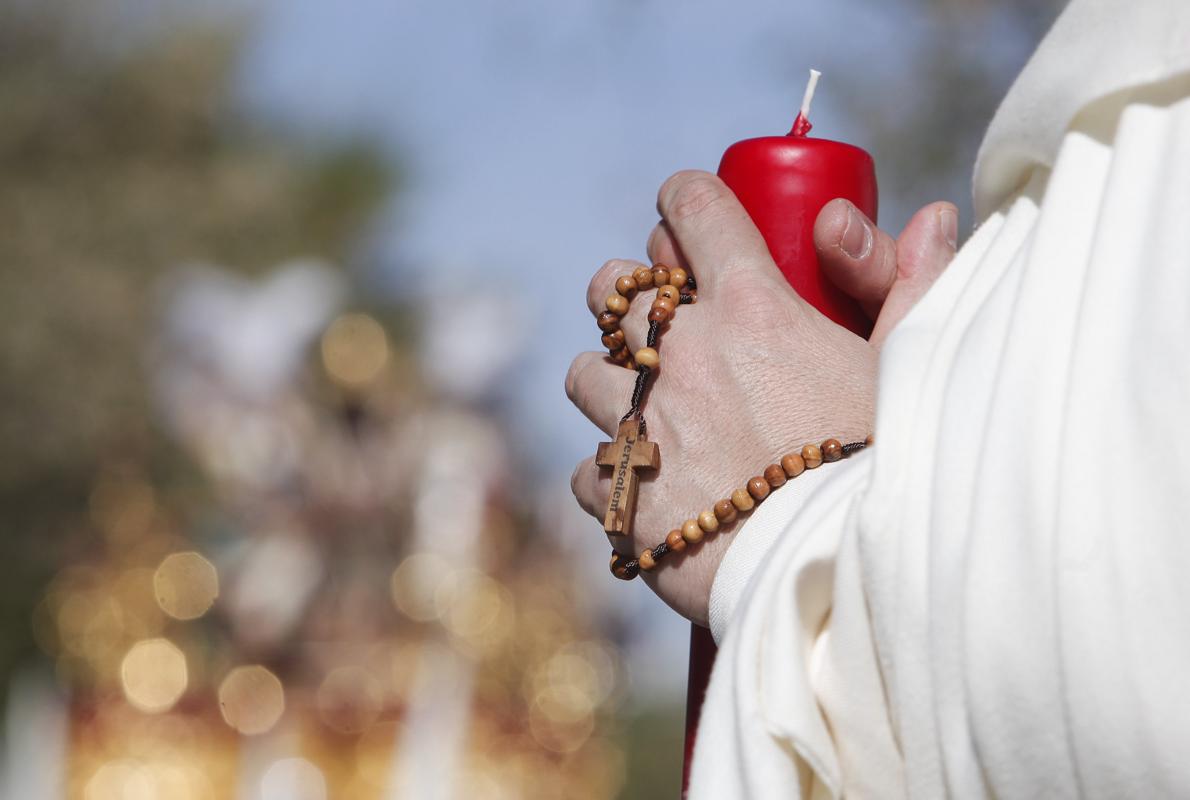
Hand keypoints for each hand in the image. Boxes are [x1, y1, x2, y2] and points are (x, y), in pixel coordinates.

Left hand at [567, 170, 956, 623]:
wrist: (840, 578)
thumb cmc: (884, 470)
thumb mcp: (908, 371)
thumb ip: (914, 287)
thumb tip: (932, 215)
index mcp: (753, 308)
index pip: (694, 209)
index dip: (684, 199)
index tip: (685, 209)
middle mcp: (683, 357)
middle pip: (612, 288)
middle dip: (630, 297)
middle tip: (664, 326)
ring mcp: (644, 425)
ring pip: (584, 376)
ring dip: (610, 386)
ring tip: (651, 412)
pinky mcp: (622, 496)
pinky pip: (589, 468)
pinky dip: (613, 474)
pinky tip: (650, 487)